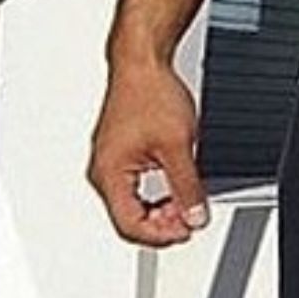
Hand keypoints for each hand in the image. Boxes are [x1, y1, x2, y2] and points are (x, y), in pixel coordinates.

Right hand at [88, 62, 209, 246]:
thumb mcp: (178, 144)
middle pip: (129, 218)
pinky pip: (133, 186)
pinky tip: (173, 186)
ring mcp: (109, 161)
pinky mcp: (119, 152)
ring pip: (132, 203)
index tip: (187, 230)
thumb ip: (187, 185)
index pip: (130, 226)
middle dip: (162, 222)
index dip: (162, 235)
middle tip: (190, 216)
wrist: (143, 62)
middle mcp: (103, 171)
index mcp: (109, 174)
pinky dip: (155, 192)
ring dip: (160, 207)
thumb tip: (195, 215)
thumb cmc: (151, 92)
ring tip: (186, 201)